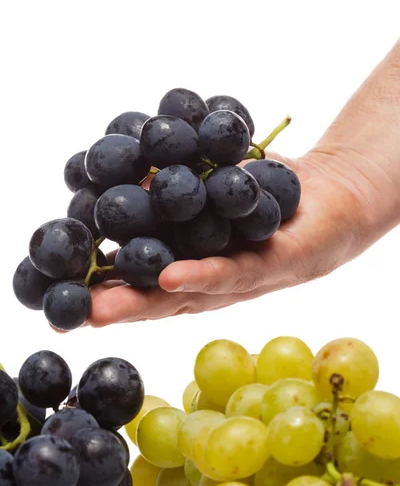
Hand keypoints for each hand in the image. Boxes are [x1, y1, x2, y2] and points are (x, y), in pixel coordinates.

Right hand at [87, 146, 373, 326]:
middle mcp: (211, 277)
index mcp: (193, 258)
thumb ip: (173, 185)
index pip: (142, 276)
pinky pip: (234, 272)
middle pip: (157, 297)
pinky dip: (201, 275)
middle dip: (112, 305)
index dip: (102, 285)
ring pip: (188, 296)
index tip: (60, 291)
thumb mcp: (212, 181)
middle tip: (69, 316)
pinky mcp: (271, 267)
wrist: (336, 187)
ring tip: (103, 309)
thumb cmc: (267, 190)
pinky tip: (170, 277)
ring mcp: (240, 277)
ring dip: (144, 303)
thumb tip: (130, 182)